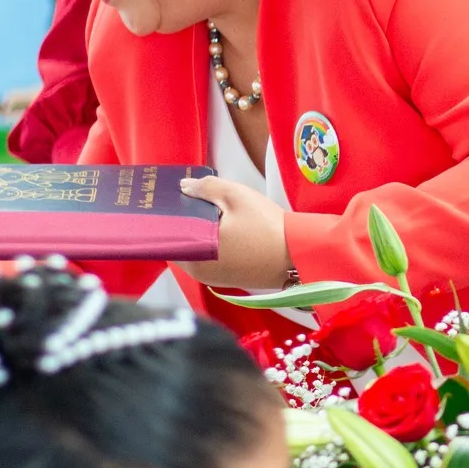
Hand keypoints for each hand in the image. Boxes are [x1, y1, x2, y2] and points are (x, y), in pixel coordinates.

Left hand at [177, 176, 292, 289]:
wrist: (301, 254)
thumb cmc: (268, 228)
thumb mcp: (236, 196)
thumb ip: (205, 187)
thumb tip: (184, 187)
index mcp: (195, 254)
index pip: (167, 234)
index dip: (170, 215)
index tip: (173, 200)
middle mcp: (199, 272)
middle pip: (182, 242)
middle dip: (187, 223)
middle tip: (196, 201)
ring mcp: (215, 279)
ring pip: (197, 250)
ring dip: (202, 233)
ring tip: (214, 213)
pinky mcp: (230, 280)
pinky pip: (212, 258)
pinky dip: (214, 244)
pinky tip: (228, 230)